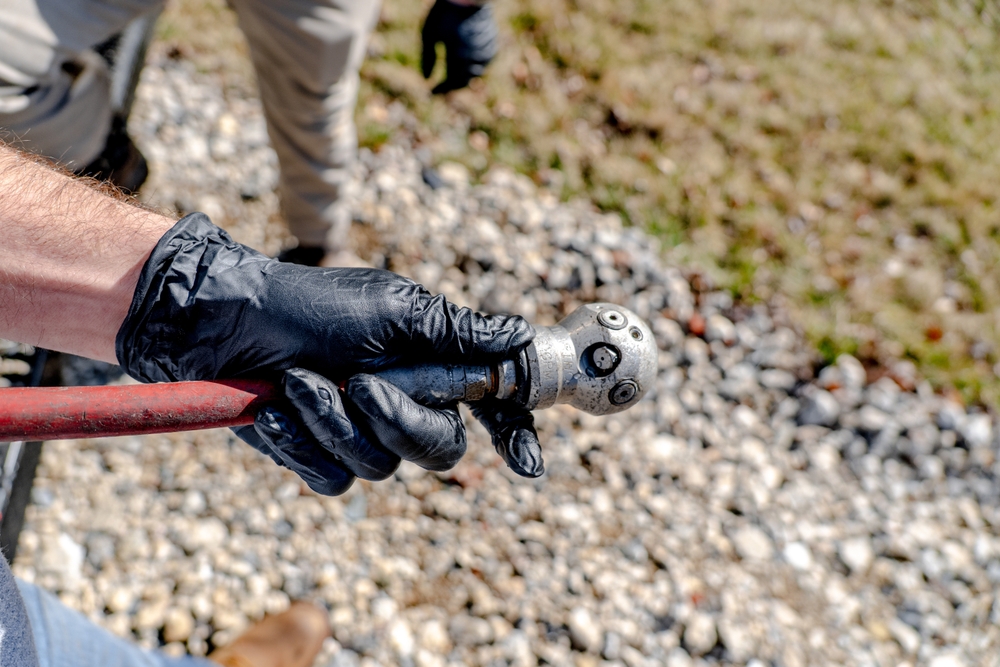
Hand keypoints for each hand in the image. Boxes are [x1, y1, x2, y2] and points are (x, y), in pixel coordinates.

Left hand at [117, 213, 543, 494]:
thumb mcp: (390, 310)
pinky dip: (300, 445)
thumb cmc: (308, 304)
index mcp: (430, 364)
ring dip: (331, 422)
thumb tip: (522, 336)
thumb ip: (455, 332)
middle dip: (397, 420)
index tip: (526, 465)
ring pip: (378, 466)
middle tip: (359, 384)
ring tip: (295, 382)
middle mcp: (404, 402)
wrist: (224, 320)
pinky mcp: (317, 454)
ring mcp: (360, 432)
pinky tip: (272, 414)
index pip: (489, 405)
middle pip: (439, 449)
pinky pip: (331, 479)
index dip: (514, 433)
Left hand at [421, 0, 498, 93]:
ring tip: (451, 76)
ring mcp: (485, 52)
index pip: (450, 81)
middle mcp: (474, 55)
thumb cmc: (444, 13)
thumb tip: (427, 80)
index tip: (432, 93)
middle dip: (451, 85)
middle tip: (441, 86)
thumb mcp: (428, 33)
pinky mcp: (492, 48)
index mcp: (457, 53)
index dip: (441, 89)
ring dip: (462, 77)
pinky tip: (464, 65)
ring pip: (474, 74)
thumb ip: (428, 58)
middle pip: (463, 81)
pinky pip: (482, 65)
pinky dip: (472, 68)